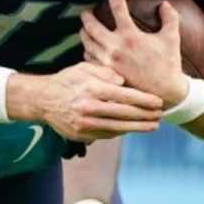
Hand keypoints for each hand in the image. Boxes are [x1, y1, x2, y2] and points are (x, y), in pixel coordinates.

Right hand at [13, 62, 163, 141]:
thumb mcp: (83, 68)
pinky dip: (122, 131)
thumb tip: (123, 82)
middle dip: (145, 116)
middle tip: (161, 116)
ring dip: (138, 128)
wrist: (42, 100)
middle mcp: (89, 108)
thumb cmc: (66, 81)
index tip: (158, 102)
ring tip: (153, 126)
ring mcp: (85, 124)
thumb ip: (105, 73)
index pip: (124, 96)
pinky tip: (133, 128)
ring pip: (118, 127)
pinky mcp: (82, 135)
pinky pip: (107, 134)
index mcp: (92, 89)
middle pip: (125, 114)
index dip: (144, 100)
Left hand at [79, 0, 188, 105]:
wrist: (164, 91)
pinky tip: (91, 49)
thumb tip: (164, 4)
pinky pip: (89, 59)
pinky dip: (88, 51)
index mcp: (130, 35)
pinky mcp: (105, 72)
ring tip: (85, 28)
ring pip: (86, 42)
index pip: (118, 7)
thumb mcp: (172, 38)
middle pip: (91, 25)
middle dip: (86, 15)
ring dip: (84, 32)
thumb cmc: (168, 64)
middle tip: (87, 11)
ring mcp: (107, 61)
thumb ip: (170, 18)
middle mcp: (115, 47)